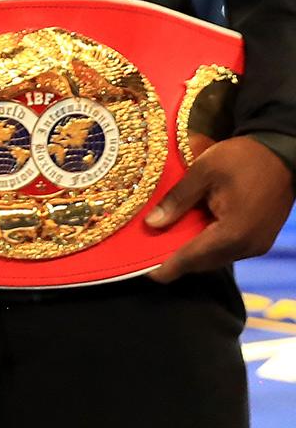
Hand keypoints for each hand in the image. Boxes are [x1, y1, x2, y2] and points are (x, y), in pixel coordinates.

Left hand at [146, 135, 294, 281]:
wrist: (281, 153)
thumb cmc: (242, 159)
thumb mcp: (203, 172)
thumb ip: (177, 200)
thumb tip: (153, 224)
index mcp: (233, 233)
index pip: (192, 257)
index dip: (167, 267)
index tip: (145, 273)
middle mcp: (247, 246)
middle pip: (204, 262)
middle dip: (177, 261)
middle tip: (148, 255)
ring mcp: (257, 245)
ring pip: (217, 257)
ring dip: (192, 254)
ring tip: (165, 244)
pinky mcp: (260, 239)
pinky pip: (228, 250)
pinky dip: (207, 246)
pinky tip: (190, 235)